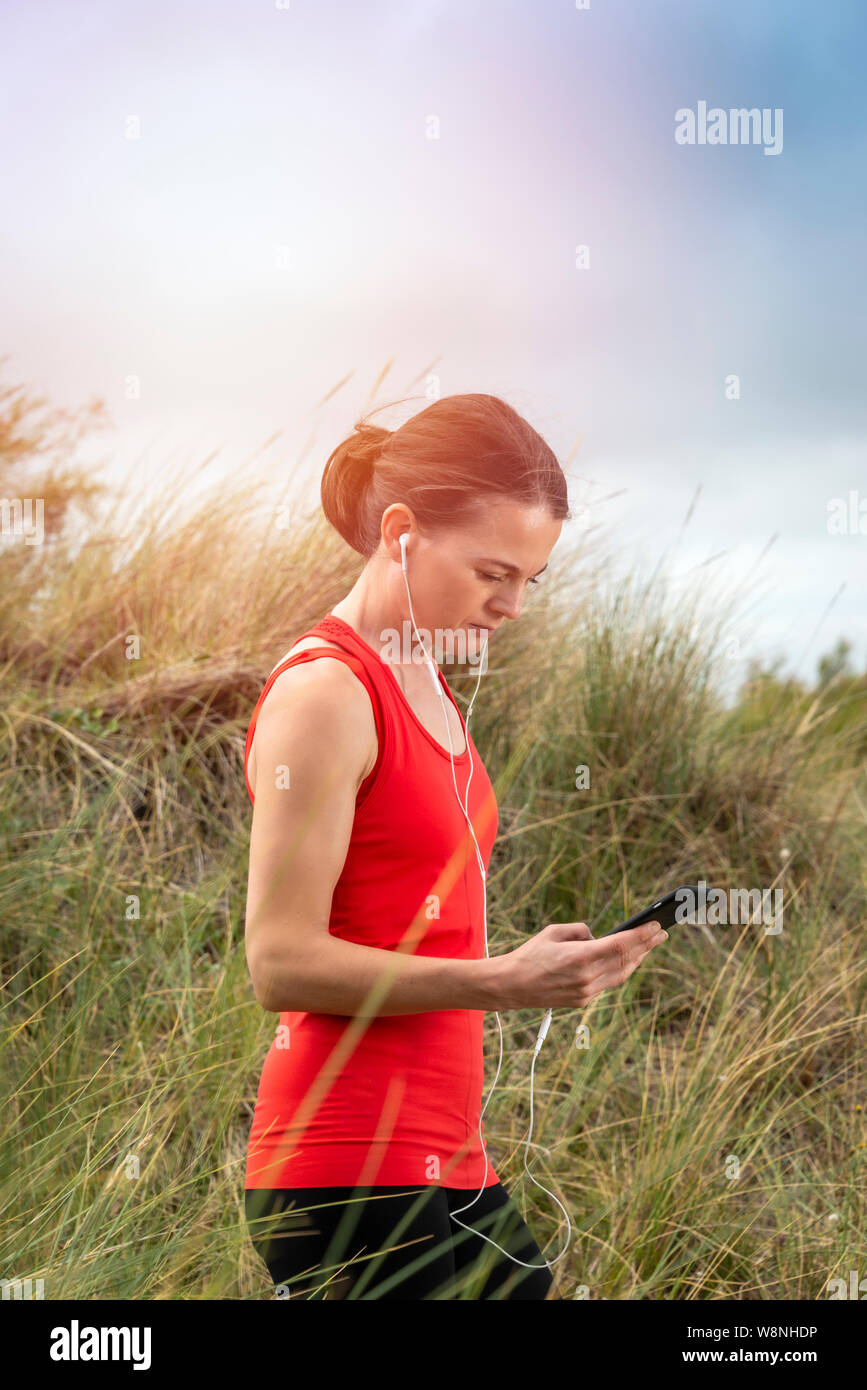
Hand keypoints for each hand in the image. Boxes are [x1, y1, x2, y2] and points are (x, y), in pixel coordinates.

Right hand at [494, 919, 666, 1009]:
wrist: (511, 986)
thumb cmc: (530, 955)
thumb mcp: (554, 932)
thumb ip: (581, 931)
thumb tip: (598, 937)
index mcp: (581, 957)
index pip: (621, 945)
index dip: (642, 935)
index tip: (656, 926)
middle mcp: (587, 978)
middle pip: (626, 960)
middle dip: (647, 946)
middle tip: (661, 934)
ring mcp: (586, 992)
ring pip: (621, 975)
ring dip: (637, 960)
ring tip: (649, 946)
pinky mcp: (582, 1000)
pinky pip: (608, 983)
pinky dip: (621, 970)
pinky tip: (627, 961)